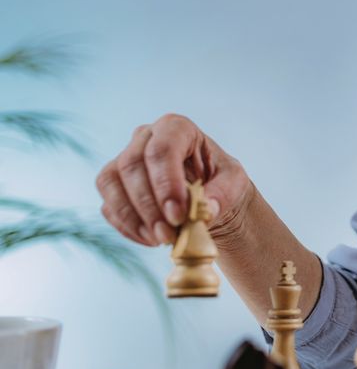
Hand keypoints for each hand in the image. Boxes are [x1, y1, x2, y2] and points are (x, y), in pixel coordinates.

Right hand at [95, 114, 251, 246]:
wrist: (209, 198)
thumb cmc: (222, 182)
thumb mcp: (235, 184)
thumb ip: (223, 194)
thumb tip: (206, 210)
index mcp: (177, 128)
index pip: (162, 148)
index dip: (166, 183)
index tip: (178, 215)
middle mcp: (145, 137)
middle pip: (131, 164)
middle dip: (148, 205)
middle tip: (168, 234)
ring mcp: (124, 159)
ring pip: (111, 182)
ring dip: (133, 217)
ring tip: (160, 239)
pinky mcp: (114, 186)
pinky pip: (108, 205)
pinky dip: (127, 227)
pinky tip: (151, 240)